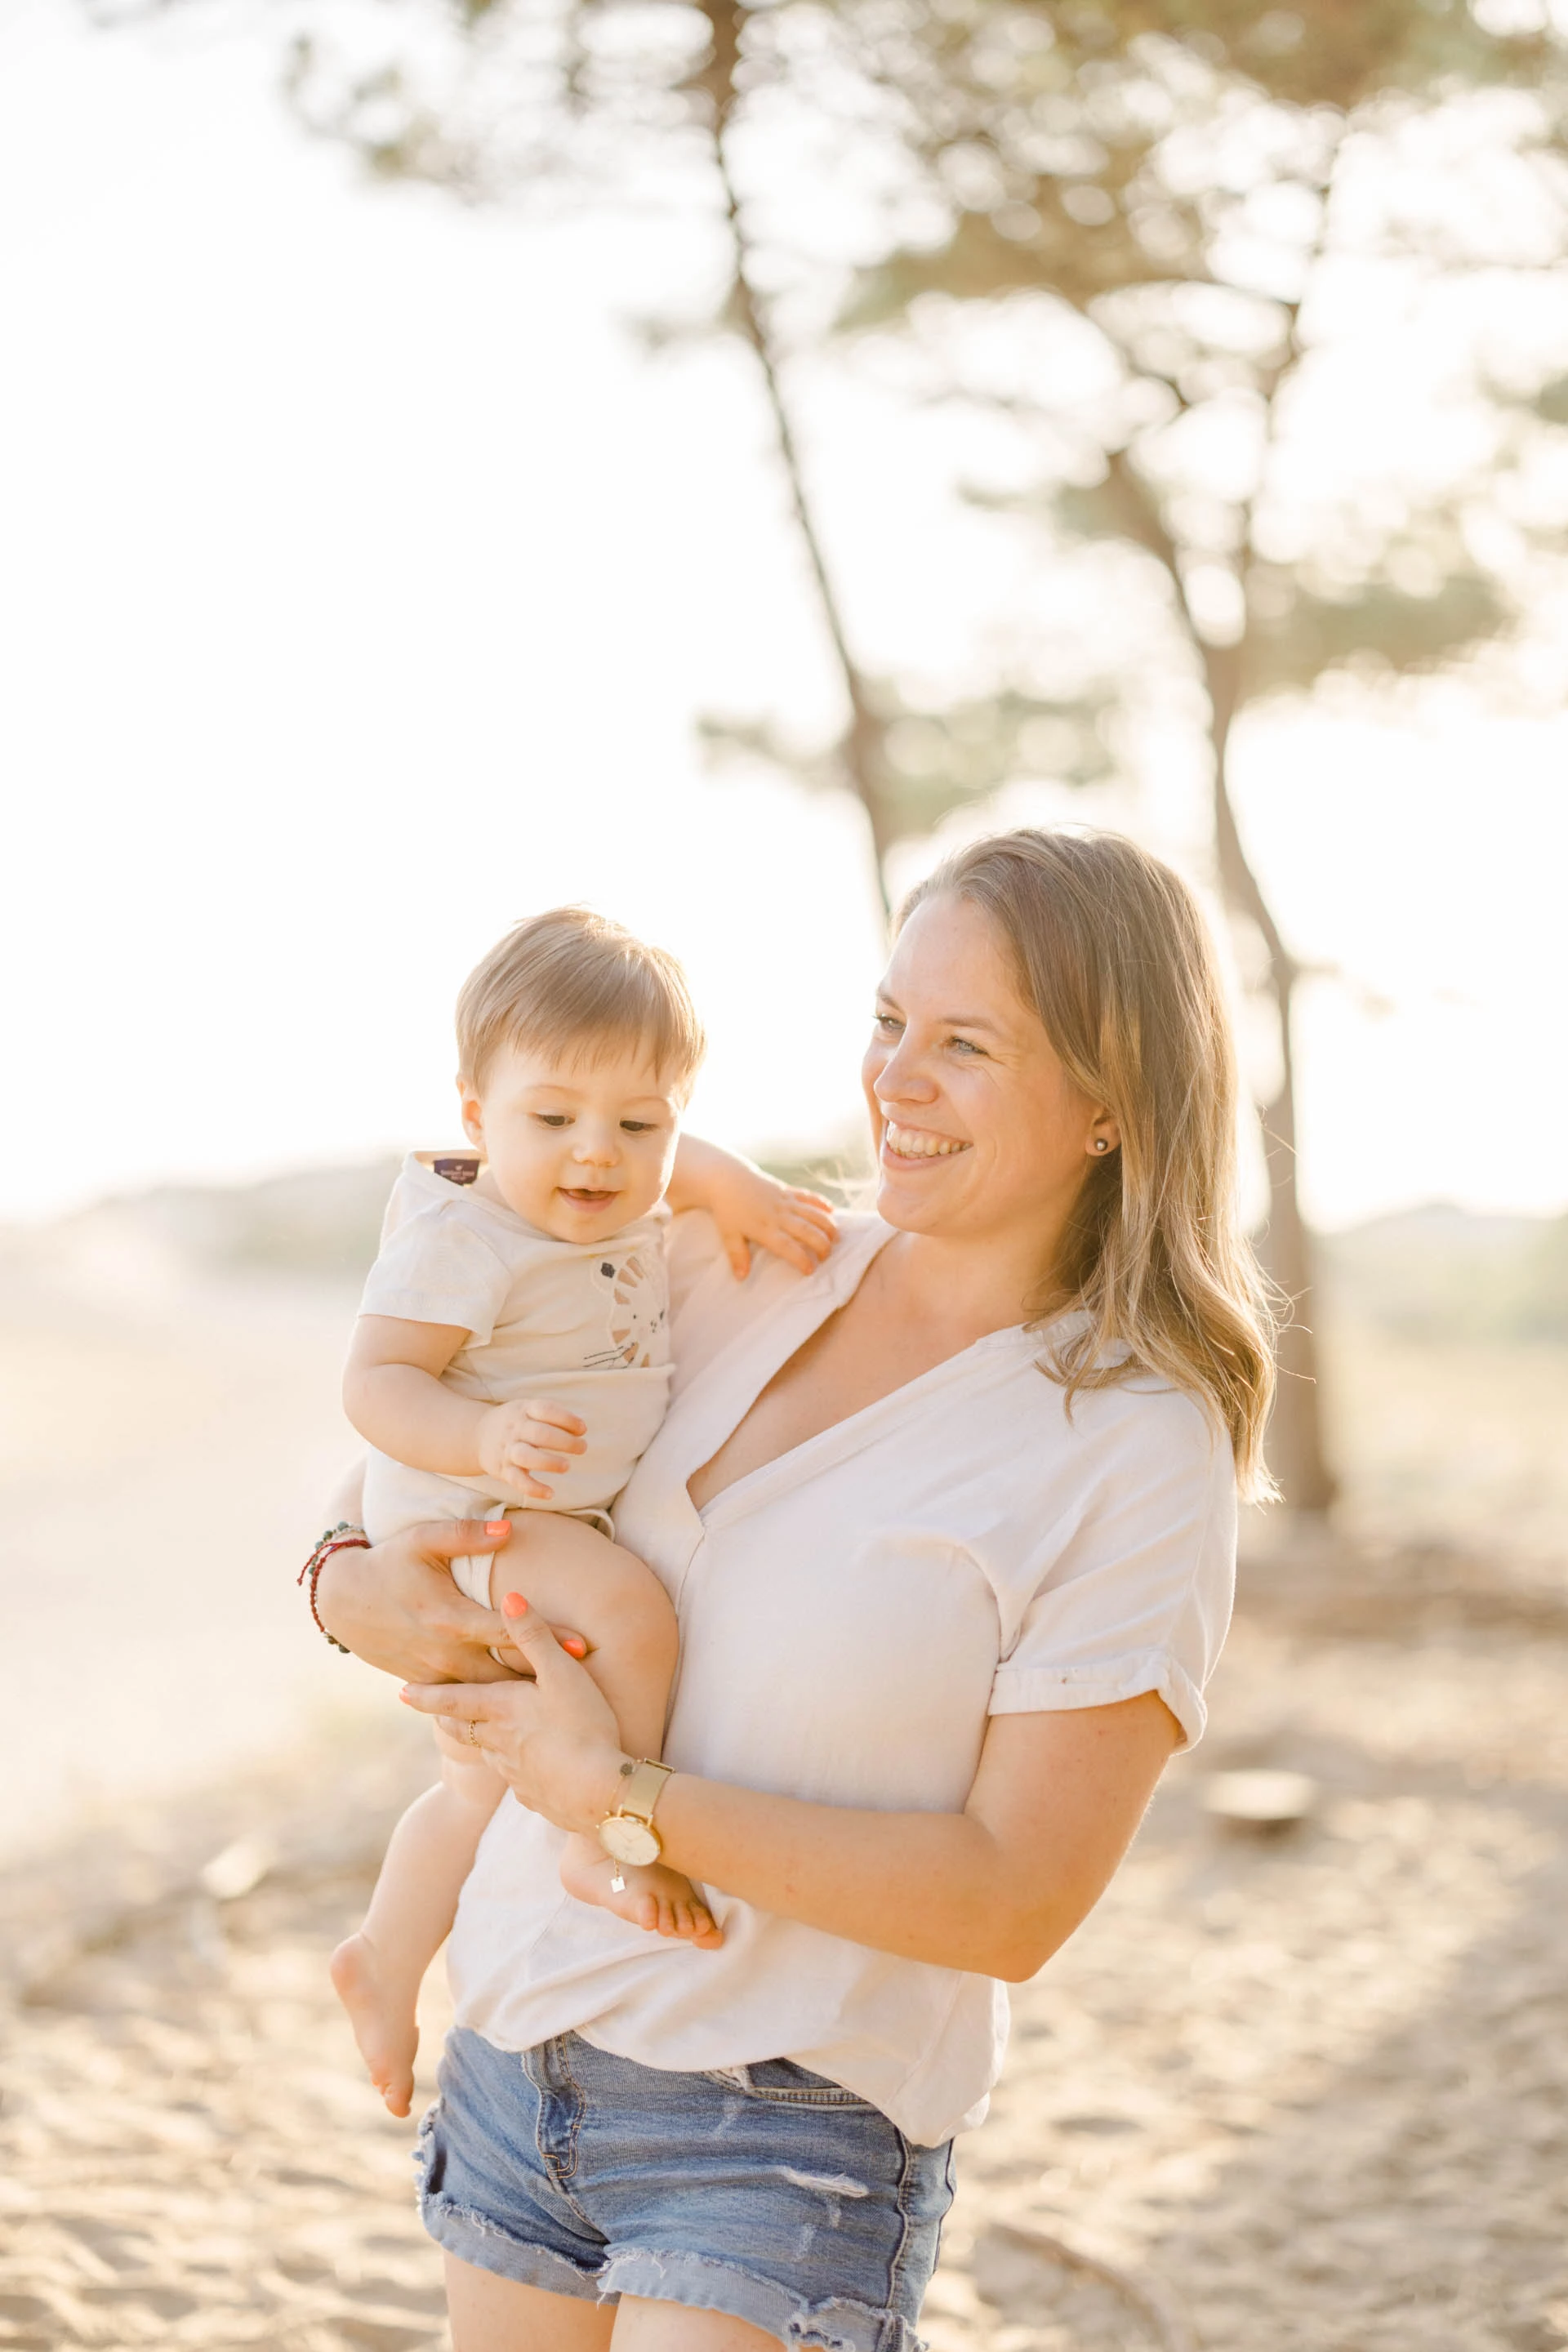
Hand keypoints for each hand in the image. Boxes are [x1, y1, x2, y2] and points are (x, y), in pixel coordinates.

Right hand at [314, 1518, 588, 1683]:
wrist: (345, 1602)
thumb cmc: (390, 1563)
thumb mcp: (423, 1540)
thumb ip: (466, 1534)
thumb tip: (508, 1528)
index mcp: (449, 1617)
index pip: (508, 1633)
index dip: (547, 1638)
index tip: (584, 1646)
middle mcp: (444, 1653)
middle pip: (504, 1675)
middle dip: (543, 1682)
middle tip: (586, 1686)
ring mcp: (435, 1674)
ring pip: (486, 1696)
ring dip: (522, 1701)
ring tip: (565, 1706)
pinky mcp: (427, 1684)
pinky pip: (465, 1702)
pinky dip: (492, 1708)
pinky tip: (525, 1717)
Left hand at [401, 1595, 625, 1831]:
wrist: (599, 1791)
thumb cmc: (583, 1725)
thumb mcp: (562, 1673)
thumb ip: (534, 1636)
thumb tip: (509, 1597)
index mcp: (500, 1709)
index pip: (452, 1700)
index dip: (425, 1695)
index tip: (400, 1692)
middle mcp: (497, 1743)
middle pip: (462, 1730)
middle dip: (446, 1720)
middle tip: (434, 1716)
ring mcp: (514, 1773)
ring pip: (488, 1754)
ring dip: (483, 1743)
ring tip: (486, 1737)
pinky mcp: (533, 1796)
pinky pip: (518, 1779)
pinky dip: (518, 1768)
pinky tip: (533, 1767)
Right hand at [475, 1398, 587, 1501]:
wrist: (477, 1436)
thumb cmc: (515, 1423)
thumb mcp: (527, 1410)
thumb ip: (552, 1416)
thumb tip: (581, 1429)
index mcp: (523, 1410)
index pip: (545, 1410)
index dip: (566, 1419)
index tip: (582, 1429)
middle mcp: (515, 1429)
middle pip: (540, 1434)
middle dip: (565, 1441)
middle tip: (582, 1448)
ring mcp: (507, 1450)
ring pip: (527, 1456)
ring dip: (549, 1462)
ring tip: (567, 1466)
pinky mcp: (503, 1470)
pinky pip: (518, 1481)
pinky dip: (534, 1489)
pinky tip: (550, 1493)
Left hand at [710, 1166, 836, 1281]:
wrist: (726, 1178)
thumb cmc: (727, 1209)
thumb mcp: (729, 1234)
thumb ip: (737, 1256)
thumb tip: (741, 1278)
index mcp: (765, 1228)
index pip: (788, 1247)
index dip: (802, 1259)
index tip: (810, 1270)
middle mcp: (779, 1215)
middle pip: (807, 1231)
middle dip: (821, 1245)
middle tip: (827, 1257)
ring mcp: (785, 1201)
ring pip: (813, 1213)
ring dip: (827, 1226)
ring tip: (837, 1238)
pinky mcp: (786, 1190)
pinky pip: (807, 1196)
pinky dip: (821, 1202)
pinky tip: (832, 1210)